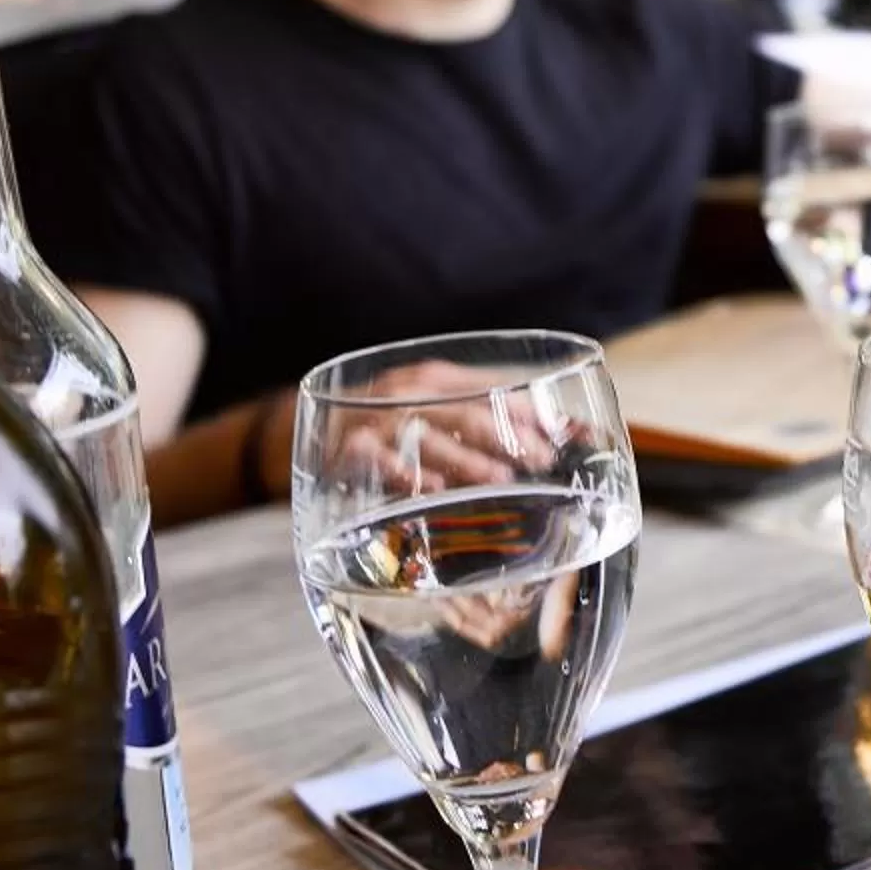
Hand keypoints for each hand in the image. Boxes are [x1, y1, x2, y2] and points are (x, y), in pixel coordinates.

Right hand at [309, 360, 567, 501]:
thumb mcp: (430, 414)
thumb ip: (478, 426)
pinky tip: (432, 490)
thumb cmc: (387, 427)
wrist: (307, 432)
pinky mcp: (350, 447)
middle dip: (506, 436)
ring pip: (427, 434)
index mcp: (435, 379)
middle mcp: (409, 392)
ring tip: (499, 477)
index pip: (491, 390)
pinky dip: (405, 473)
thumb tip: (552, 439)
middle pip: (465, 410)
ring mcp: (378, 418)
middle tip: (540, 460)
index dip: (528, 411)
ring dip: (465, 458)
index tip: (563, 435)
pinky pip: (378, 458)